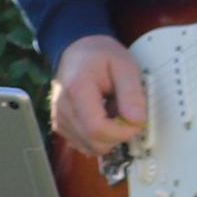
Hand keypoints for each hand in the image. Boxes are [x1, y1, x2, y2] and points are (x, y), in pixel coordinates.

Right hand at [50, 34, 147, 158]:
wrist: (78, 50)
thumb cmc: (100, 55)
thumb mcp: (124, 65)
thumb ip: (132, 93)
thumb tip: (137, 121)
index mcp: (77, 90)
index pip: (97, 128)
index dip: (122, 132)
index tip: (136, 121)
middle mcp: (63, 108)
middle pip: (94, 142)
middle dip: (118, 135)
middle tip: (126, 113)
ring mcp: (60, 119)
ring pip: (91, 147)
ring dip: (109, 136)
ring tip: (112, 112)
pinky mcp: (61, 127)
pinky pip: (85, 144)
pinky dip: (99, 138)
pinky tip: (103, 118)